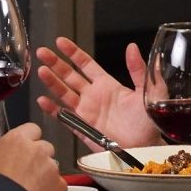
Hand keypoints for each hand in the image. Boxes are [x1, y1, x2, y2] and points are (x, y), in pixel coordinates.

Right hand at [0, 123, 66, 190]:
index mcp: (17, 140)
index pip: (31, 130)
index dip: (26, 141)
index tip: (21, 150)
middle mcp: (38, 150)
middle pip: (44, 148)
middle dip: (36, 158)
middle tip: (23, 173)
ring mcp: (51, 168)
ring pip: (52, 168)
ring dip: (44, 176)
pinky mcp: (60, 187)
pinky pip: (58, 186)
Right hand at [34, 37, 160, 148]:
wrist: (146, 148)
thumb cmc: (149, 122)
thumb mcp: (147, 90)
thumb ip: (138, 69)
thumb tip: (132, 47)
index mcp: (107, 85)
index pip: (85, 64)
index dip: (72, 52)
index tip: (60, 42)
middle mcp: (93, 96)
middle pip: (69, 75)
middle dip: (55, 63)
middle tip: (42, 52)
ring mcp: (86, 112)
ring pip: (63, 93)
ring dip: (52, 82)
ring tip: (41, 70)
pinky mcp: (82, 128)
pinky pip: (64, 117)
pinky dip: (52, 110)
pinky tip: (43, 100)